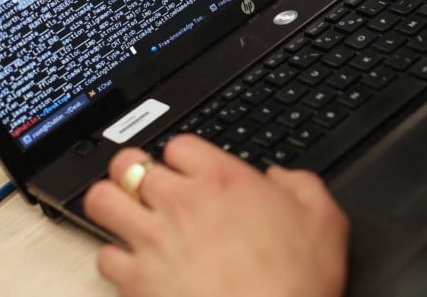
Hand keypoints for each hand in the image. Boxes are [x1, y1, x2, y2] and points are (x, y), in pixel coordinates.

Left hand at [83, 135, 348, 296]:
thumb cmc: (295, 283)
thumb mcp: (325, 220)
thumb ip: (301, 186)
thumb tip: (281, 178)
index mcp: (224, 179)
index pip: (179, 144)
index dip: (182, 156)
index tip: (189, 170)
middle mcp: (181, 201)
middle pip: (128, 162)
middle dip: (133, 170)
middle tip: (146, 186)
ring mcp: (152, 239)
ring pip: (101, 200)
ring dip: (111, 204)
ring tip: (126, 215)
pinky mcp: (134, 280)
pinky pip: (103, 256)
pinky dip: (115, 259)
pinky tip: (135, 265)